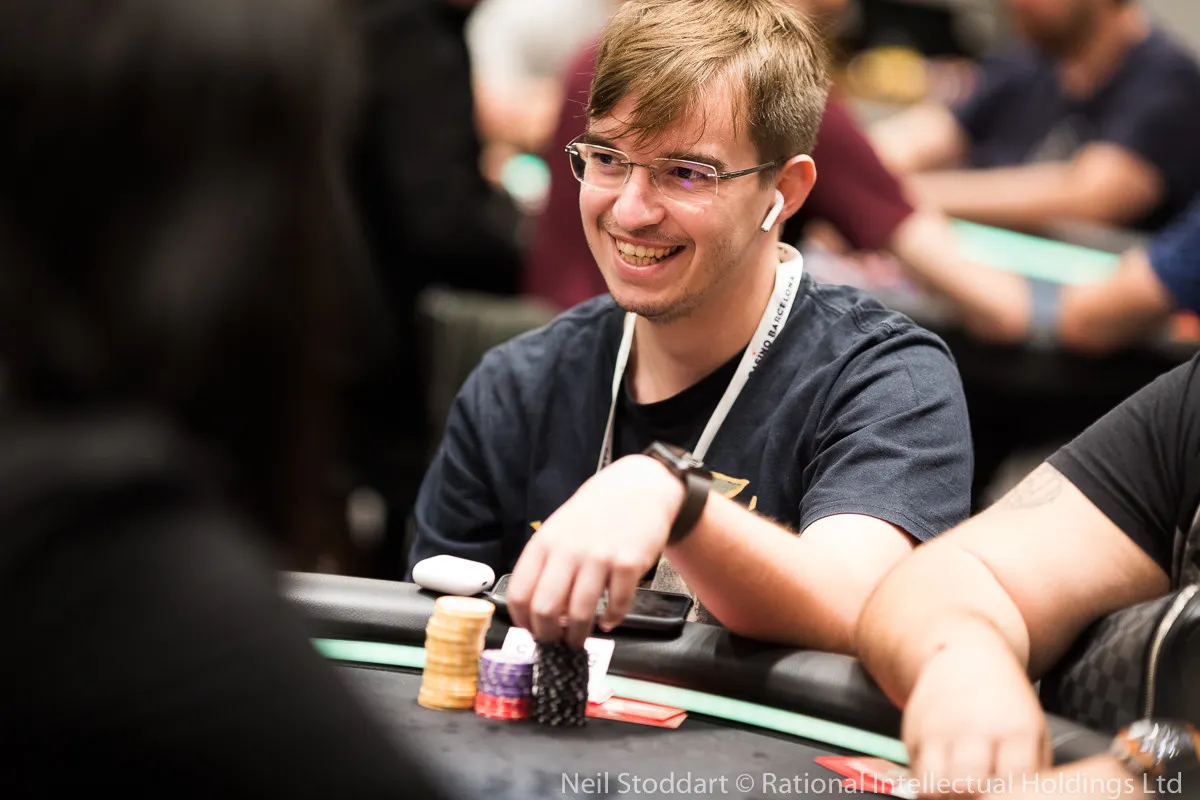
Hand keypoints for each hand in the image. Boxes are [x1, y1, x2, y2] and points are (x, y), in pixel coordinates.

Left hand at [506, 455, 684, 647]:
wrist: (639, 487)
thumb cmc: (596, 512)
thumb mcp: (560, 529)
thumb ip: (547, 564)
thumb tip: (538, 611)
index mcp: (545, 543)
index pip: (520, 594)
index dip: (523, 622)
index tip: (531, 632)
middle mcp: (568, 551)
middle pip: (545, 610)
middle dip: (548, 637)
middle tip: (555, 644)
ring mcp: (599, 558)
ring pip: (579, 614)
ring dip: (577, 637)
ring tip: (578, 641)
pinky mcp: (629, 565)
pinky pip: (616, 606)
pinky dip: (611, 621)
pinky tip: (608, 621)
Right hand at [902, 632, 1050, 797]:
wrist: (963, 655)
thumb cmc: (1004, 700)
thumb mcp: (1033, 729)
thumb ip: (1034, 769)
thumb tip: (1026, 797)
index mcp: (1014, 729)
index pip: (1012, 782)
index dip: (1009, 796)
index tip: (1006, 794)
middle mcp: (972, 727)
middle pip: (967, 786)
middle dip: (973, 798)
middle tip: (979, 794)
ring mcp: (938, 728)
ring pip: (933, 786)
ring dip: (946, 795)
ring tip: (959, 791)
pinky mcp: (912, 731)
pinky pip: (916, 774)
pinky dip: (929, 782)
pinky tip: (944, 772)